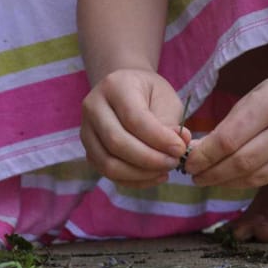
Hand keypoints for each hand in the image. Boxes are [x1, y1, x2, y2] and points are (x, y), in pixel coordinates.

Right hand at [80, 69, 191, 187]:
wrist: (126, 91)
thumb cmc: (149, 94)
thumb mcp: (165, 99)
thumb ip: (171, 123)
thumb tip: (179, 146)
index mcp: (115, 87)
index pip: (134, 119)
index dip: (159, 139)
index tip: (180, 149)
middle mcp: (93, 107)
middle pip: (117, 143)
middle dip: (150, 159)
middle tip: (174, 162)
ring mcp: (86, 131)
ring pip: (109, 163)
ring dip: (141, 174)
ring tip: (165, 170)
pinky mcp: (89, 151)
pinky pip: (109, 174)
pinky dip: (134, 181)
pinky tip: (155, 176)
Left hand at [185, 67, 267, 188]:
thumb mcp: (256, 96)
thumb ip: (229, 125)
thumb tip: (197, 153)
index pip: (228, 140)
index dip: (204, 156)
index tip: (188, 163)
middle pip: (241, 163)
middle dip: (212, 173)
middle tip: (194, 177)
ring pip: (255, 178)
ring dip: (226, 183)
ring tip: (210, 179)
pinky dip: (248, 180)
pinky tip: (235, 177)